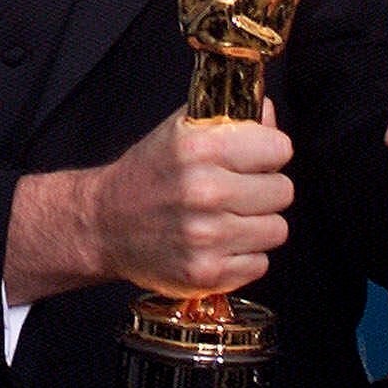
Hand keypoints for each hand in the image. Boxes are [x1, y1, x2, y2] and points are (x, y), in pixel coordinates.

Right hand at [5, 102, 293, 302]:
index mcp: (199, 148)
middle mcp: (203, 192)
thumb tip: (269, 114)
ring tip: (227, 218)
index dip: (269, 152)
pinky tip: (218, 244)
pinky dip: (243, 257)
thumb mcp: (182, 130)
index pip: (280, 148)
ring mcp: (205, 237)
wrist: (103, 224)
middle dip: (265, 189)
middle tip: (238, 191)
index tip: (254, 157)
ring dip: (257, 225)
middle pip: (284, 191)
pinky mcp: (206, 274)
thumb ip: (232, 116)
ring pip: (277, 229)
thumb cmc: (149, 174)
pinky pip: (260, 264)